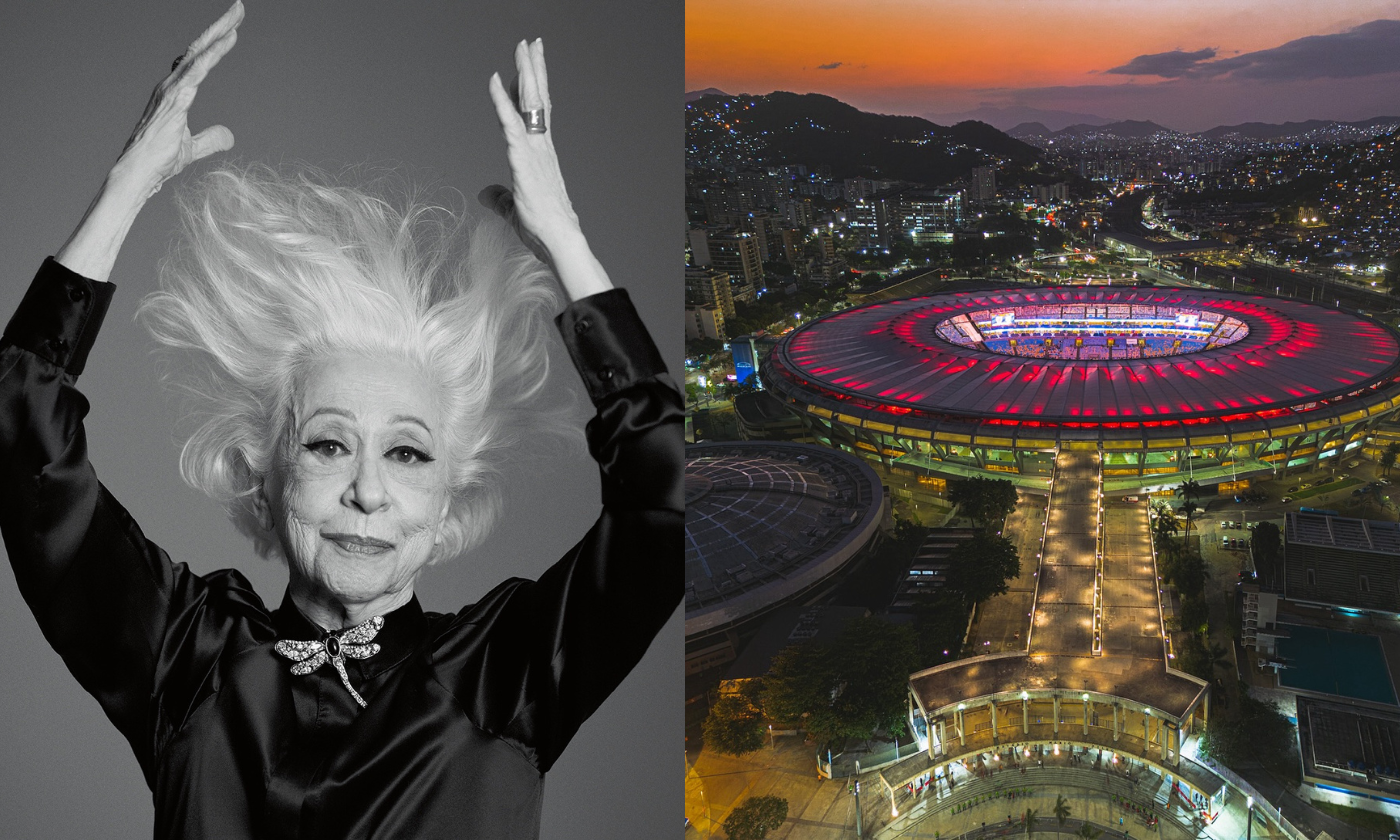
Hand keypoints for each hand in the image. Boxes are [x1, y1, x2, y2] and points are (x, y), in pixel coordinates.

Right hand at [110, 0, 243, 196]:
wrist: (139, 173)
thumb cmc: (159, 160)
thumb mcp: (192, 148)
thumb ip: (210, 139)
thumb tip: (229, 136)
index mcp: (175, 92)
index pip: (197, 60)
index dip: (214, 43)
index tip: (232, 29)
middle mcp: (171, 84)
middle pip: (199, 48)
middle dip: (219, 27)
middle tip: (239, 8)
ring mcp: (171, 89)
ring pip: (199, 52)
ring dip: (219, 32)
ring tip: (237, 15)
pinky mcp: (176, 98)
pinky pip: (199, 69)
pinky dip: (214, 52)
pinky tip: (229, 39)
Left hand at [482, 39, 610, 299]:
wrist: (559, 238)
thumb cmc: (543, 227)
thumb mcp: (514, 209)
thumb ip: (500, 198)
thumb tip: (486, 194)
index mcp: (541, 154)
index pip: (538, 114)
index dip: (533, 89)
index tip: (530, 67)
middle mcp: (541, 146)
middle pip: (538, 99)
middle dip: (534, 69)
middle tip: (532, 43)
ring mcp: (534, 149)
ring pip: (530, 102)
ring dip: (526, 72)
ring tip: (525, 46)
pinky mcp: (524, 158)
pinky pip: (510, 122)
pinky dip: (502, 100)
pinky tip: (496, 80)